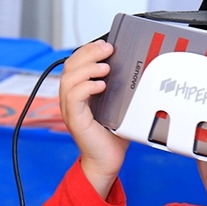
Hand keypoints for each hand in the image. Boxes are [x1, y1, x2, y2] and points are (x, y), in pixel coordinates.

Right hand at [59, 40, 128, 198]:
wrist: (107, 161)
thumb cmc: (113, 136)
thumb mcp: (120, 106)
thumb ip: (121, 89)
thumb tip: (138, 70)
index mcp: (79, 93)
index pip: (75, 64)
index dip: (87, 50)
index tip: (105, 44)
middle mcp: (71, 99)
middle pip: (70, 66)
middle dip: (88, 53)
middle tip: (107, 49)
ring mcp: (71, 109)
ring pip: (68, 78)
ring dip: (87, 68)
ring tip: (105, 67)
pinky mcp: (76, 120)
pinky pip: (74, 97)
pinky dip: (87, 86)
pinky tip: (101, 84)